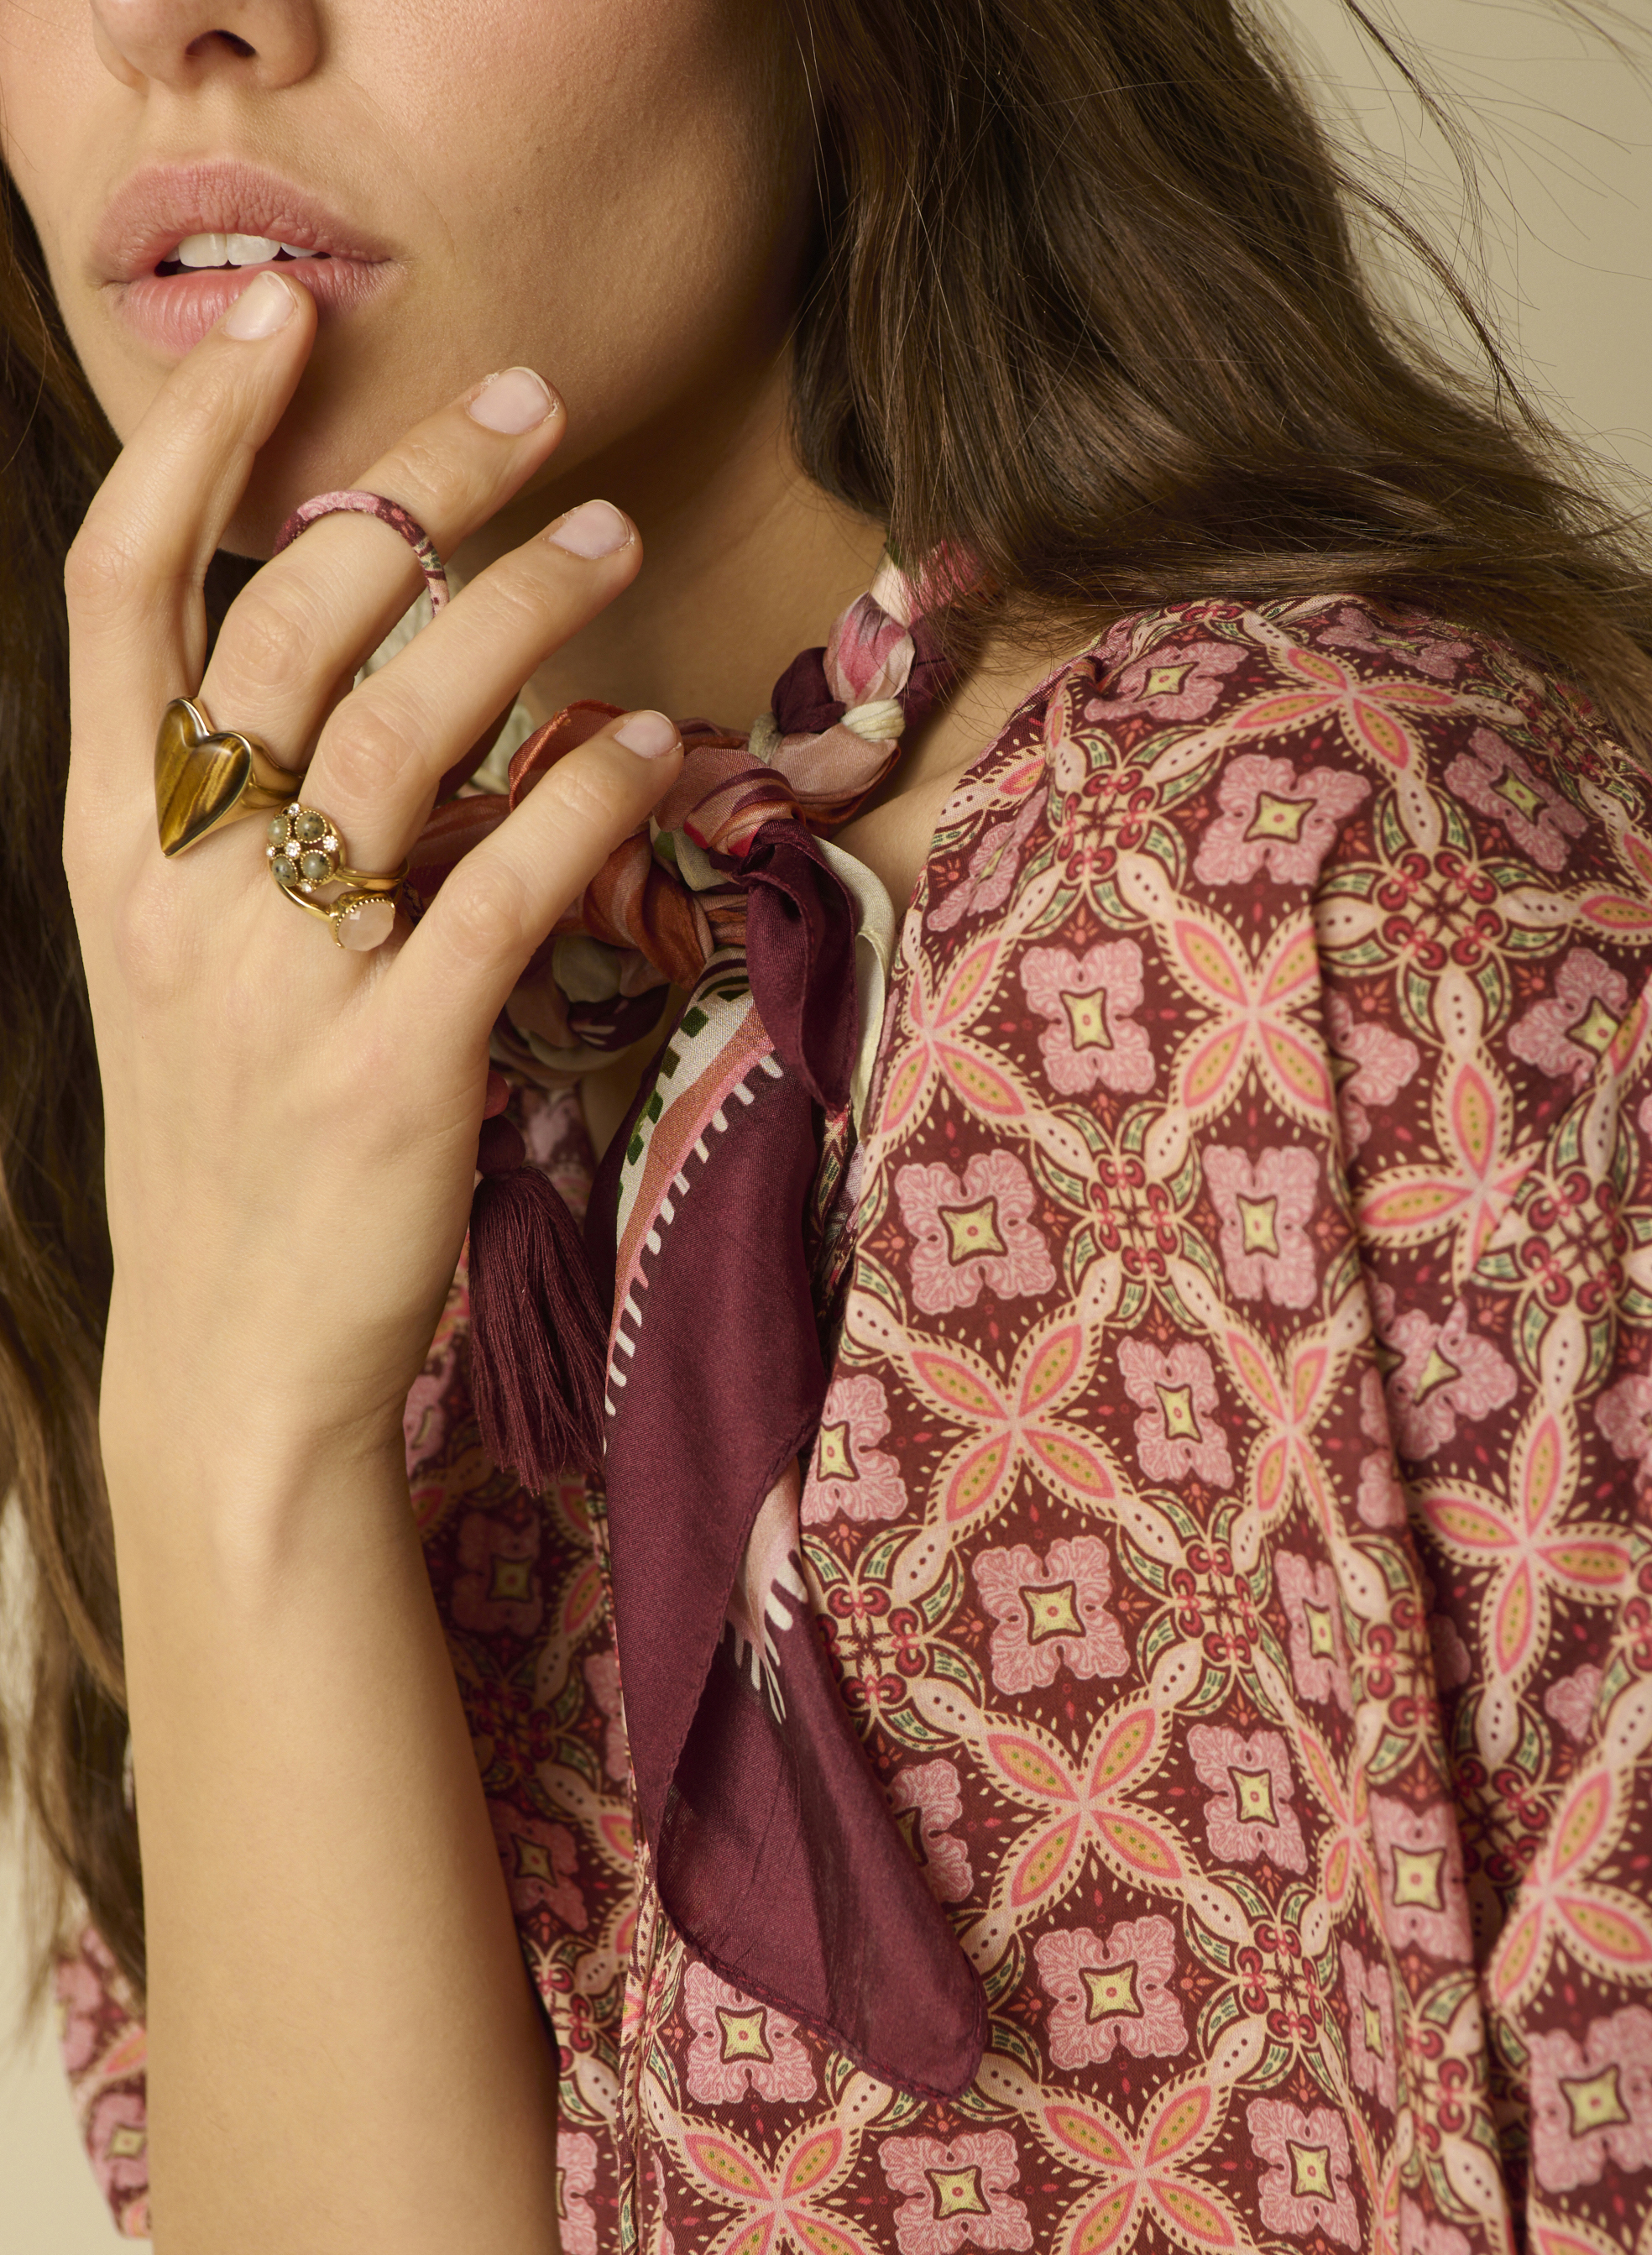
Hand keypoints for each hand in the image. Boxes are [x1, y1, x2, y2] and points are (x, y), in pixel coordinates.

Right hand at [65, 270, 681, 1479]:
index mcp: (109, 845)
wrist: (235, 1361)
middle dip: (415, 491)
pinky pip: (507, 886)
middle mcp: (179, 888)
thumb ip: (246, 821)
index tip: (288, 323)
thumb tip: (402, 682)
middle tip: (533, 415)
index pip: (119, 588)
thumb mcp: (186, 967)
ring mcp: (281, 976)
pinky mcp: (393, 1064)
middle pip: (289, 624)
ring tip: (612, 539)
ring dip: (524, 612)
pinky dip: (588, 797)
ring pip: (406, 732)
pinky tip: (652, 747)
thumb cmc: (227, 1147)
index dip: (198, 439)